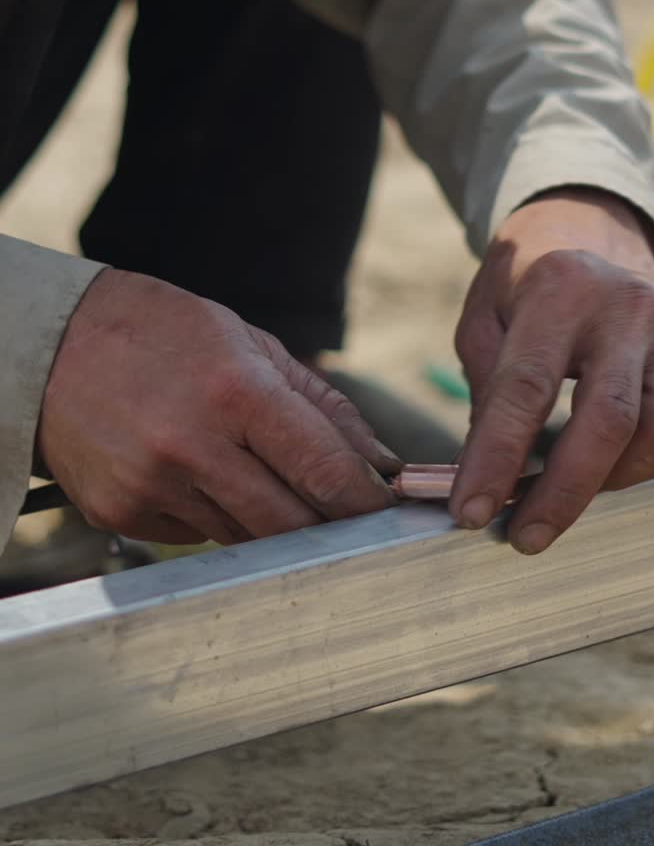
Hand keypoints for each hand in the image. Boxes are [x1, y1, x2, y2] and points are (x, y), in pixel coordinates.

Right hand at [38, 269, 398, 544]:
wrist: (53, 345)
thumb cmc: (163, 334)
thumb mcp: (250, 343)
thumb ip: (321, 406)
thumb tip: (380, 463)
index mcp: (235, 391)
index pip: (323, 470)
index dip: (365, 500)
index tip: (383, 507)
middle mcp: (192, 445)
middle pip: (291, 523)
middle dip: (327, 523)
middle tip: (340, 511)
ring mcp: (151, 487)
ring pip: (246, 538)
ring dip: (270, 521)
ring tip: (257, 475)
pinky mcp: (120, 515)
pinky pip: (197, 538)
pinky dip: (217, 518)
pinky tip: (201, 478)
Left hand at [449, 190, 653, 552]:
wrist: (593, 227)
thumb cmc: (528, 282)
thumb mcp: (485, 316)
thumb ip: (487, 388)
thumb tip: (491, 473)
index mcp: (558, 287)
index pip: (526, 388)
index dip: (497, 459)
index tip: (470, 512)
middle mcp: (626, 306)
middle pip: (607, 421)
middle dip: (562, 493)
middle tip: (524, 536)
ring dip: (612, 481)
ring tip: (569, 488)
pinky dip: (644, 463)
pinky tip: (607, 464)